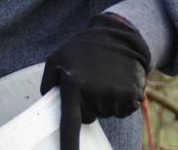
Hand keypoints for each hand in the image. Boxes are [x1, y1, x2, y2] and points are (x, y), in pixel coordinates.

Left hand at [40, 14, 149, 149]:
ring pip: (105, 114)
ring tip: (103, 78)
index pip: (69, 122)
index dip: (68, 143)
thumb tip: (46, 102)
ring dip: (103, 101)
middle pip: (87, 118)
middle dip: (86, 105)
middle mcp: (95, 93)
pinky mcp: (131, 96)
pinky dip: (119, 101)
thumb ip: (47, 82)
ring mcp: (115, 95)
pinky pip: (122, 111)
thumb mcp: (56, 59)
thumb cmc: (81, 50)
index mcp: (73, 85)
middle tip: (89, 82)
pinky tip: (116, 82)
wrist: (117, 38)